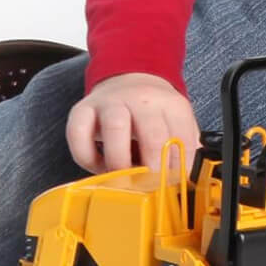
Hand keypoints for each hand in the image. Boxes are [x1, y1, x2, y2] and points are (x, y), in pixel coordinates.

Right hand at [66, 72, 199, 174]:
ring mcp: (110, 102)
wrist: (127, 78)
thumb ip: (185, 147)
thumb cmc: (152, 111)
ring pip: (115, 127)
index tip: (173, 186)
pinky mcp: (83, 109)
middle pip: (151, 133)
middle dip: (152, 168)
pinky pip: (79, 134)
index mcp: (170, 104)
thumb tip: (187, 181)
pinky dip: (86, 157)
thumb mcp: (176, 122)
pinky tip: (98, 166)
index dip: (178, 168)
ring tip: (121, 179)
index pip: (181, 137)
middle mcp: (140, 99)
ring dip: (119, 161)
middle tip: (149, 187)